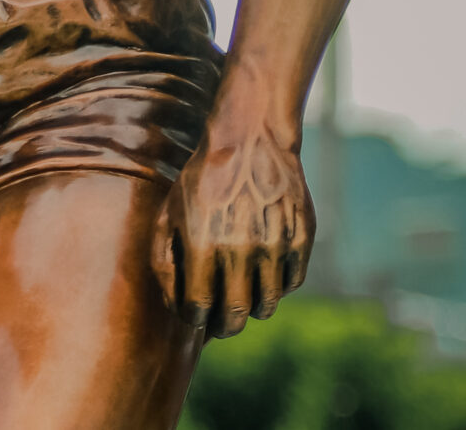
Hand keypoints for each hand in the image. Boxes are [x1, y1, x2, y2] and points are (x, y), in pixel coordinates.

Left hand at [152, 124, 312, 337]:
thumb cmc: (201, 180)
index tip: (197, 314)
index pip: (199, 310)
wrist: (250, 139)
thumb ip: (164, 262)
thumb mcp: (168, 213)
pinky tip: (265, 268)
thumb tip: (176, 305)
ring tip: (243, 293)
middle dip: (225, 326)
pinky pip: (292, 283)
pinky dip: (278, 284)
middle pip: (235, 318)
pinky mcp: (301, 240)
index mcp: (203, 247)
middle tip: (222, 321)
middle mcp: (241, 251)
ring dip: (253, 307)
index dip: (196, 319)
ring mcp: (275, 246)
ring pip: (266, 307)